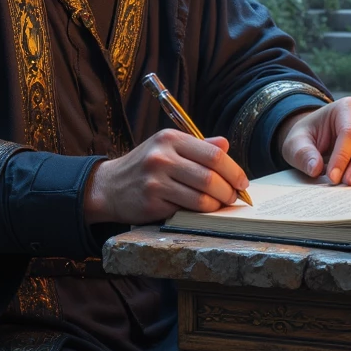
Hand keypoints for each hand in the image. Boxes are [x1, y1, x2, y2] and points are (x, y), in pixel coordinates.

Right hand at [84, 131, 248, 224]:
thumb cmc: (144, 167)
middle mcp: (162, 156)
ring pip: (202, 197)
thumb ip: (197, 147)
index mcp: (170, 138)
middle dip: (229, 191)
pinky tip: (200, 210)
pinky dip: (199, 212)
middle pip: (211, 177)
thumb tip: (226, 146)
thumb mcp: (167, 148)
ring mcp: (155, 180)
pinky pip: (187, 209)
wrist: (108, 187)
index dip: (234, 171)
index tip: (242, 182)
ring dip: (217, 205)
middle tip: (234, 197)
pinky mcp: (151, 201)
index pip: (214, 154)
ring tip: (219, 205)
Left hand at [277, 98, 350, 185]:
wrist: (320, 137)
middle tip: (347, 183)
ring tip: (349, 185)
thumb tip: (315, 169)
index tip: (332, 177)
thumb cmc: (309, 137)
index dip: (342, 156)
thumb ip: (302, 153)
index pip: (350, 132)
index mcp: (348, 106)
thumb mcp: (296, 142)